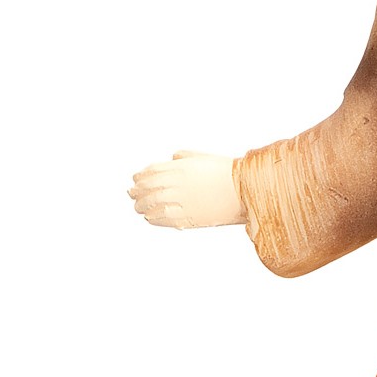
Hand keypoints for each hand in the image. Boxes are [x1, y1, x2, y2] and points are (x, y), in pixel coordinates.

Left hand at [128, 151, 245, 228]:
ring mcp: (181, 202)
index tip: (135, 180)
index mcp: (181, 168)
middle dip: (137, 192)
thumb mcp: (204, 158)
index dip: (140, 176)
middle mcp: (177, 184)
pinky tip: (150, 218)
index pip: (151, 172)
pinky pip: (163, 219)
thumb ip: (185, 157)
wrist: (245, 191)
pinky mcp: (188, 218)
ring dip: (142, 206)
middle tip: (131, 194)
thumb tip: (172, 158)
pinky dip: (153, 218)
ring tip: (138, 207)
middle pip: (148, 188)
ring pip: (152, 204)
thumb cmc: (228, 173)